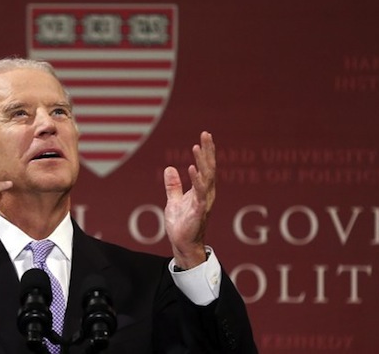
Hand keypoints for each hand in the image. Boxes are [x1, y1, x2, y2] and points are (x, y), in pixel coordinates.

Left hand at [163, 131, 215, 268]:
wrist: (182, 244)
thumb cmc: (182, 225)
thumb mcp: (173, 201)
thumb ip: (173, 186)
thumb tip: (170, 168)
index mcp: (202, 190)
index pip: (206, 167)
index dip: (206, 152)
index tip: (205, 136)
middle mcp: (207, 194)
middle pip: (209, 168)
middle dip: (208, 150)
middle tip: (206, 134)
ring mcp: (204, 202)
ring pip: (206, 178)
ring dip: (202, 161)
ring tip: (197, 146)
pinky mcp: (198, 211)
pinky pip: (199, 193)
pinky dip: (196, 180)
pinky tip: (192, 168)